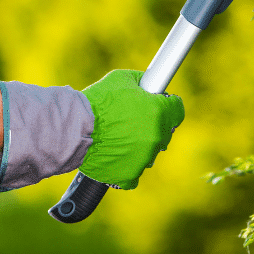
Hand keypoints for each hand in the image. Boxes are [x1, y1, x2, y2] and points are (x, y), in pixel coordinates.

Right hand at [79, 69, 184, 189]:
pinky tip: (118, 154)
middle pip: (165, 130)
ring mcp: (145, 158)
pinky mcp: (130, 175)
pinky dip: (128, 164)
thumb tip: (151, 82)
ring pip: (150, 150)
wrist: (76, 127)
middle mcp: (156, 136)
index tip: (158, 104)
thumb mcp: (122, 79)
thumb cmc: (98, 101)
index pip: (177, 109)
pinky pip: (136, 172)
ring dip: (141, 144)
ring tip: (120, 135)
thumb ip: (142, 81)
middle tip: (132, 119)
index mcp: (158, 111)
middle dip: (153, 124)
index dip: (167, 105)